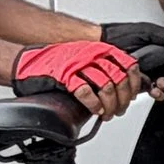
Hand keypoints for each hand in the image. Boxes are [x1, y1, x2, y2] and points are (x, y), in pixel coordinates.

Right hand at [13, 40, 139, 118]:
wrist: (28, 63)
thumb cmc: (57, 65)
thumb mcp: (86, 62)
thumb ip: (105, 69)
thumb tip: (127, 87)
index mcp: (99, 49)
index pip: (128, 64)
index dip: (134, 83)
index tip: (133, 95)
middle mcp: (90, 54)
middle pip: (119, 78)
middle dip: (123, 99)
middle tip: (119, 110)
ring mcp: (77, 64)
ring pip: (106, 85)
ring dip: (110, 105)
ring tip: (106, 113)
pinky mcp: (64, 75)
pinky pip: (85, 91)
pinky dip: (93, 104)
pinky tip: (94, 110)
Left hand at [101, 21, 163, 96]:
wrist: (99, 45)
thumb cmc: (119, 35)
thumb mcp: (146, 32)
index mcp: (163, 47)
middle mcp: (159, 61)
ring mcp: (151, 73)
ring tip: (161, 83)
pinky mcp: (141, 83)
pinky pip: (154, 91)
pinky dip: (157, 93)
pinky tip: (153, 90)